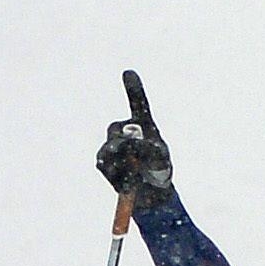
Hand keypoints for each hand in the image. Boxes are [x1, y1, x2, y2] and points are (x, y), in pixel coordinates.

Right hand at [95, 72, 171, 212]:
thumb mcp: (161, 160)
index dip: (133, 89)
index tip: (129, 72)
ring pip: (110, 147)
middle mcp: (125, 131)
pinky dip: (117, 173)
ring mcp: (111, 144)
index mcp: (144, 126)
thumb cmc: (158, 170)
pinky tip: (127, 180)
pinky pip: (104, 164)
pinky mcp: (103, 161)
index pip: (138, 105)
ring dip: (125, 162)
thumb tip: (129, 142)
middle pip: (117, 128)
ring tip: (138, 173)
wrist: (150, 193)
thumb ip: (151, 149)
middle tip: (141, 158)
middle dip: (128, 143)